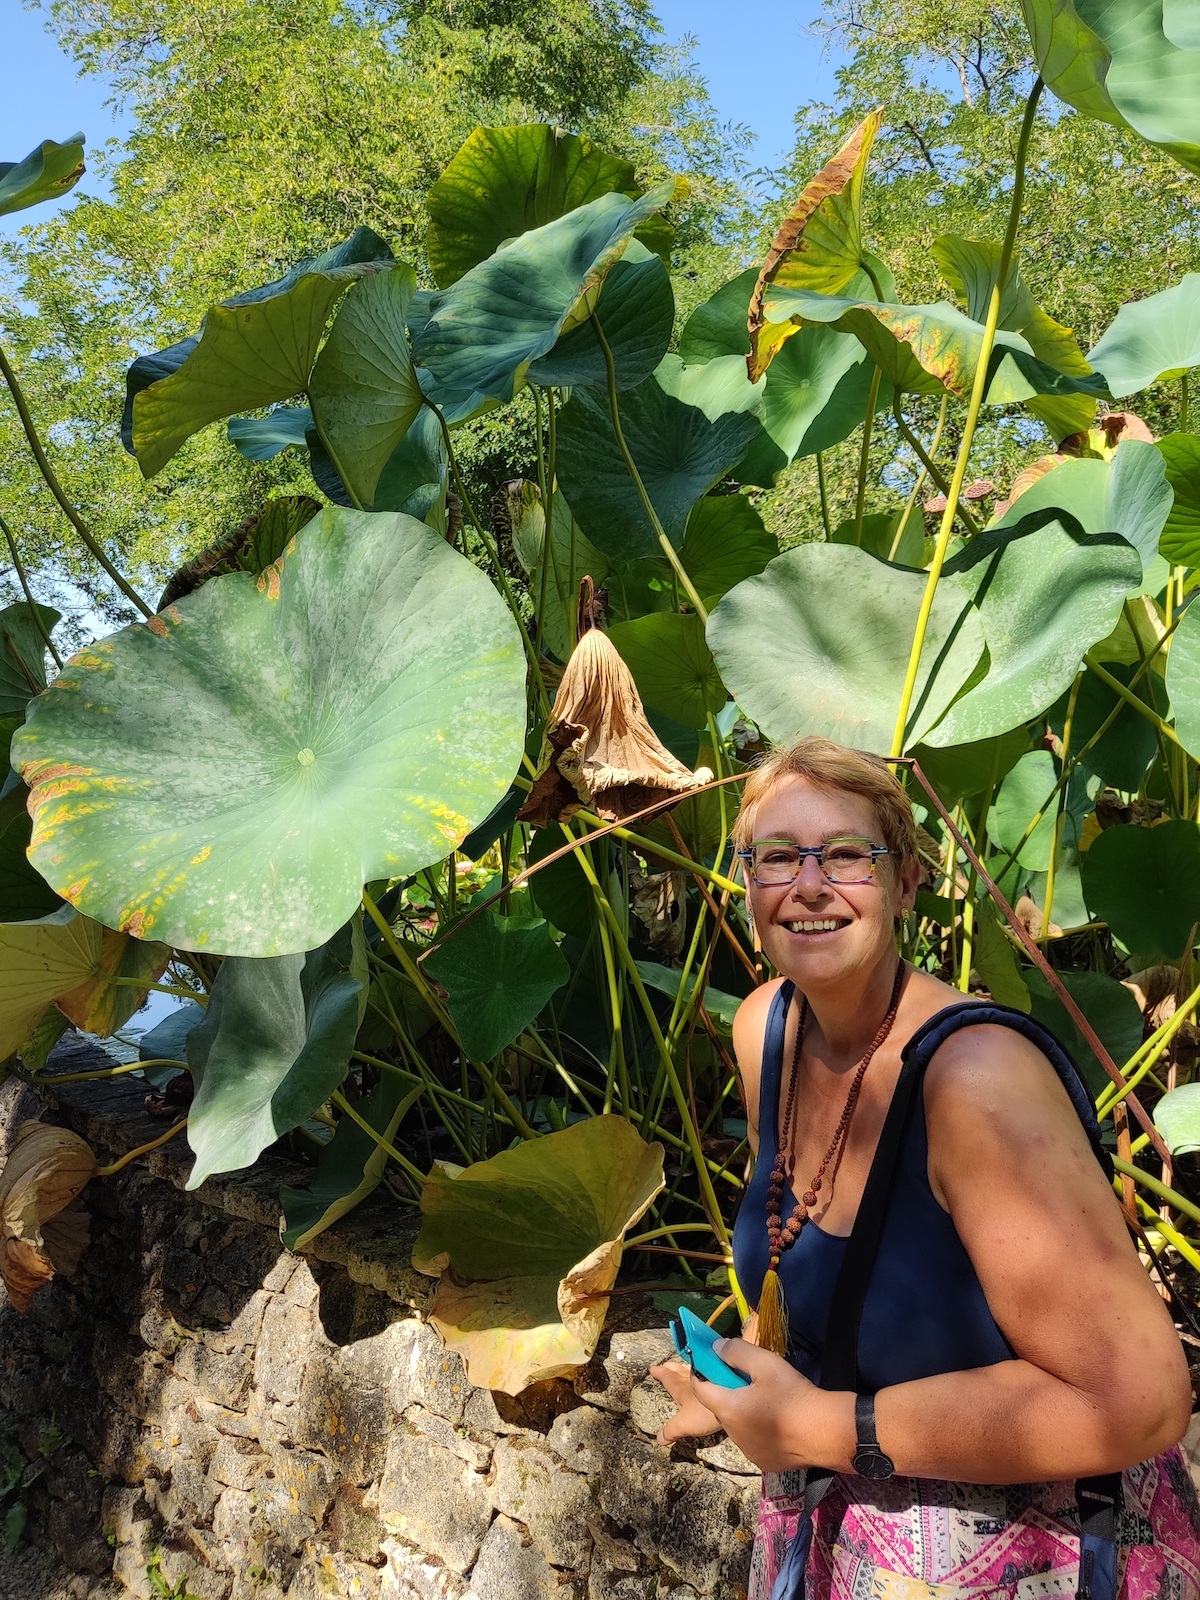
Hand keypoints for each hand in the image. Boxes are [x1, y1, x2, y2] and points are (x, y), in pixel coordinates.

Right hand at [649, 1357, 722, 1444]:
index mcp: (683, 1389)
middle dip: (673, 1368)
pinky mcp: (723, 1380)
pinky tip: (711, 1373)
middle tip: (666, 1364)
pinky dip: (706, 1370)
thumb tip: (659, 1439)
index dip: (661, 1374)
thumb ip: (671, 1430)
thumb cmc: (705, 1413)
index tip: (653, 1368)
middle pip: (681, 1372)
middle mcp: (694, 1381)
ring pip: (695, 1370)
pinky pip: (710, 1372)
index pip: (669, 1379)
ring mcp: (709, 1378)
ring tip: (685, 1365)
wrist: (731, 1403)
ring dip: (688, 1368)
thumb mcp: (685, 1424)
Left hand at [685, 1338, 850, 1473]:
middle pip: (720, 1407)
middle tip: (749, 1378)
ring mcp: (748, 1452)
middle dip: (728, 1391)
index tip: (713, 1361)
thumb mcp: (766, 1363)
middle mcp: (733, 1434)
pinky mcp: (764, 1462)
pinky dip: (757, 1430)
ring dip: (743, 1411)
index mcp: (728, 1409)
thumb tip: (716, 1348)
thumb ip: (737, 1352)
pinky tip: (776, 1422)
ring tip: (767, 1400)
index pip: (700, 1388)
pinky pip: (752, 1441)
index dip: (702, 1372)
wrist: (826, 1432)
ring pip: (737, 1425)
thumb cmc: (793, 1396)